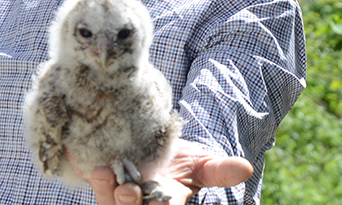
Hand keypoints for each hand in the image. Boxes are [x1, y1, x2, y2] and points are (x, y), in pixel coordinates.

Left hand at [83, 140, 252, 204]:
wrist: (154, 143)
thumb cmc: (181, 160)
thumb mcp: (202, 164)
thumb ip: (220, 170)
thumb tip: (246, 169)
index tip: (162, 201)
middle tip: (128, 189)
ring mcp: (120, 198)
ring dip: (106, 192)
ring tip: (105, 172)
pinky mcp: (103, 185)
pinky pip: (97, 189)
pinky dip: (96, 180)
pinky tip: (95, 166)